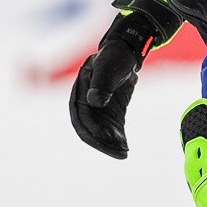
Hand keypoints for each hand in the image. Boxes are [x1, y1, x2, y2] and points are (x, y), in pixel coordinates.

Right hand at [69, 0, 181, 157]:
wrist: (125, 53)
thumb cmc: (115, 57)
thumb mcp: (109, 68)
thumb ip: (101, 84)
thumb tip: (94, 102)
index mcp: (80, 93)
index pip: (81, 117)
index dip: (94, 131)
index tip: (109, 140)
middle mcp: (86, 104)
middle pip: (89, 129)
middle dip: (103, 143)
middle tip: (120, 154)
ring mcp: (97, 110)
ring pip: (100, 132)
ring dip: (111, 144)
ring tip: (125, 153)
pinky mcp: (109, 112)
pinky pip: (111, 129)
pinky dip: (117, 138)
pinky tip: (126, 146)